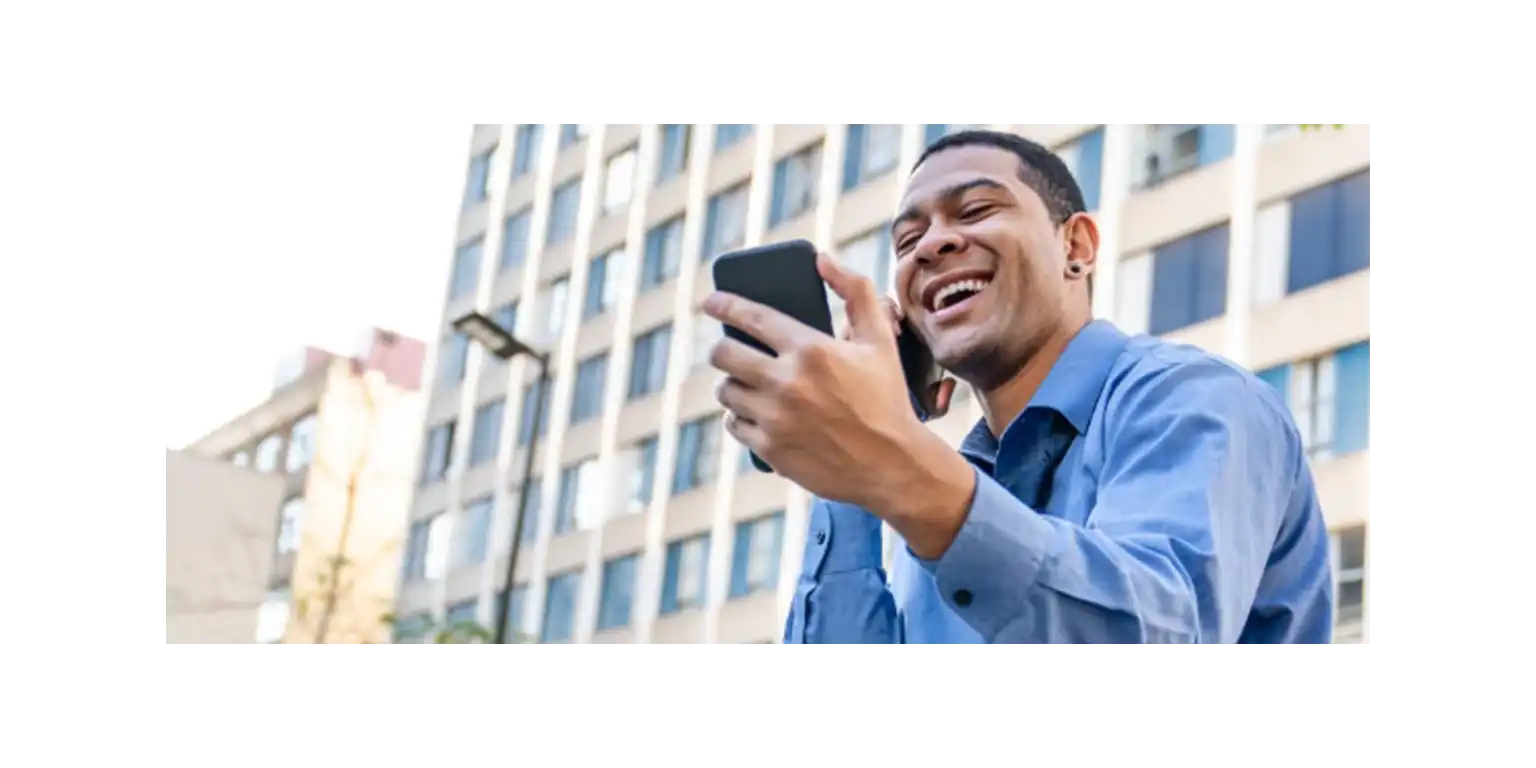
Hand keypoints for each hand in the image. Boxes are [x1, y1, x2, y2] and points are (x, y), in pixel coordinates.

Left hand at [703, 253, 974, 539]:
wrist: (891, 465)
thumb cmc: (886, 399)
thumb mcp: (880, 341)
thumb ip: (856, 292)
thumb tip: (823, 260)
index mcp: (811, 349)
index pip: (751, 316)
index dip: (724, 304)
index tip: (710, 301)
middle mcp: (787, 382)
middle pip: (724, 354)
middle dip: (723, 348)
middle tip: (731, 350)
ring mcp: (774, 418)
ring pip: (725, 390)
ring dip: (731, 384)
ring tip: (746, 384)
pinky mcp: (769, 448)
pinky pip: (733, 424)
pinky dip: (740, 417)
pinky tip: (754, 413)